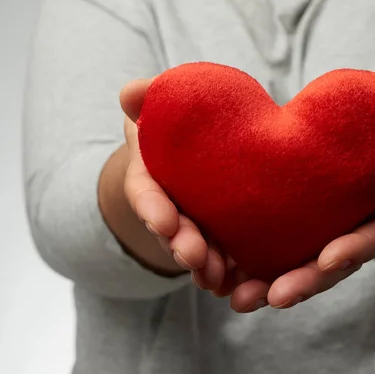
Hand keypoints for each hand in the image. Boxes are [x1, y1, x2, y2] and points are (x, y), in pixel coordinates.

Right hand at [120, 79, 224, 285]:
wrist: (201, 146)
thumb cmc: (178, 122)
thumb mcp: (162, 104)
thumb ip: (148, 98)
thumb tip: (131, 93)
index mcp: (152, 176)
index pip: (146, 194)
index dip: (151, 209)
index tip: (162, 222)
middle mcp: (170, 206)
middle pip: (172, 230)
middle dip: (181, 244)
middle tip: (194, 257)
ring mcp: (195, 223)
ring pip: (197, 249)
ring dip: (206, 266)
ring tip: (218, 278)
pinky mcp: (224, 232)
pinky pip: (227, 254)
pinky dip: (232, 270)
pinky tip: (243, 280)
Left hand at [226, 67, 374, 312]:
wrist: (346, 146)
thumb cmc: (368, 130)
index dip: (356, 248)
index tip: (330, 259)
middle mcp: (348, 233)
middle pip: (331, 265)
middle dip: (306, 282)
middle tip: (277, 297)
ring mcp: (316, 239)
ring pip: (295, 270)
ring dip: (267, 287)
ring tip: (238, 299)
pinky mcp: (286, 237)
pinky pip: (267, 260)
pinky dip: (246, 272)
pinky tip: (218, 281)